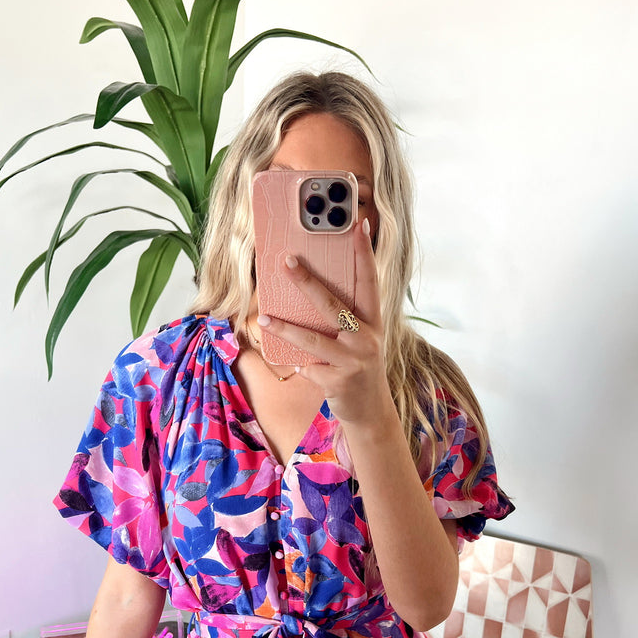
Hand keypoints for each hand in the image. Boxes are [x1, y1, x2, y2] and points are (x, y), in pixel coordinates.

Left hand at [258, 218, 394, 426]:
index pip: (369, 281)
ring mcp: (353, 360)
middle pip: (332, 304)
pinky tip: (302, 367)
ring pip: (312, 338)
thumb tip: (306, 295)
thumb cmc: (359, 368)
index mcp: (373, 322)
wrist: (370, 412)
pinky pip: (309, 366)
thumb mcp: (359, 341)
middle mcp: (366, 338)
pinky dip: (301, 365)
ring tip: (264, 319)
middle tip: (288, 261)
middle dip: (308, 281)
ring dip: (285, 328)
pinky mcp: (337, 380)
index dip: (364, 253)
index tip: (357, 225)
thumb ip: (342, 320)